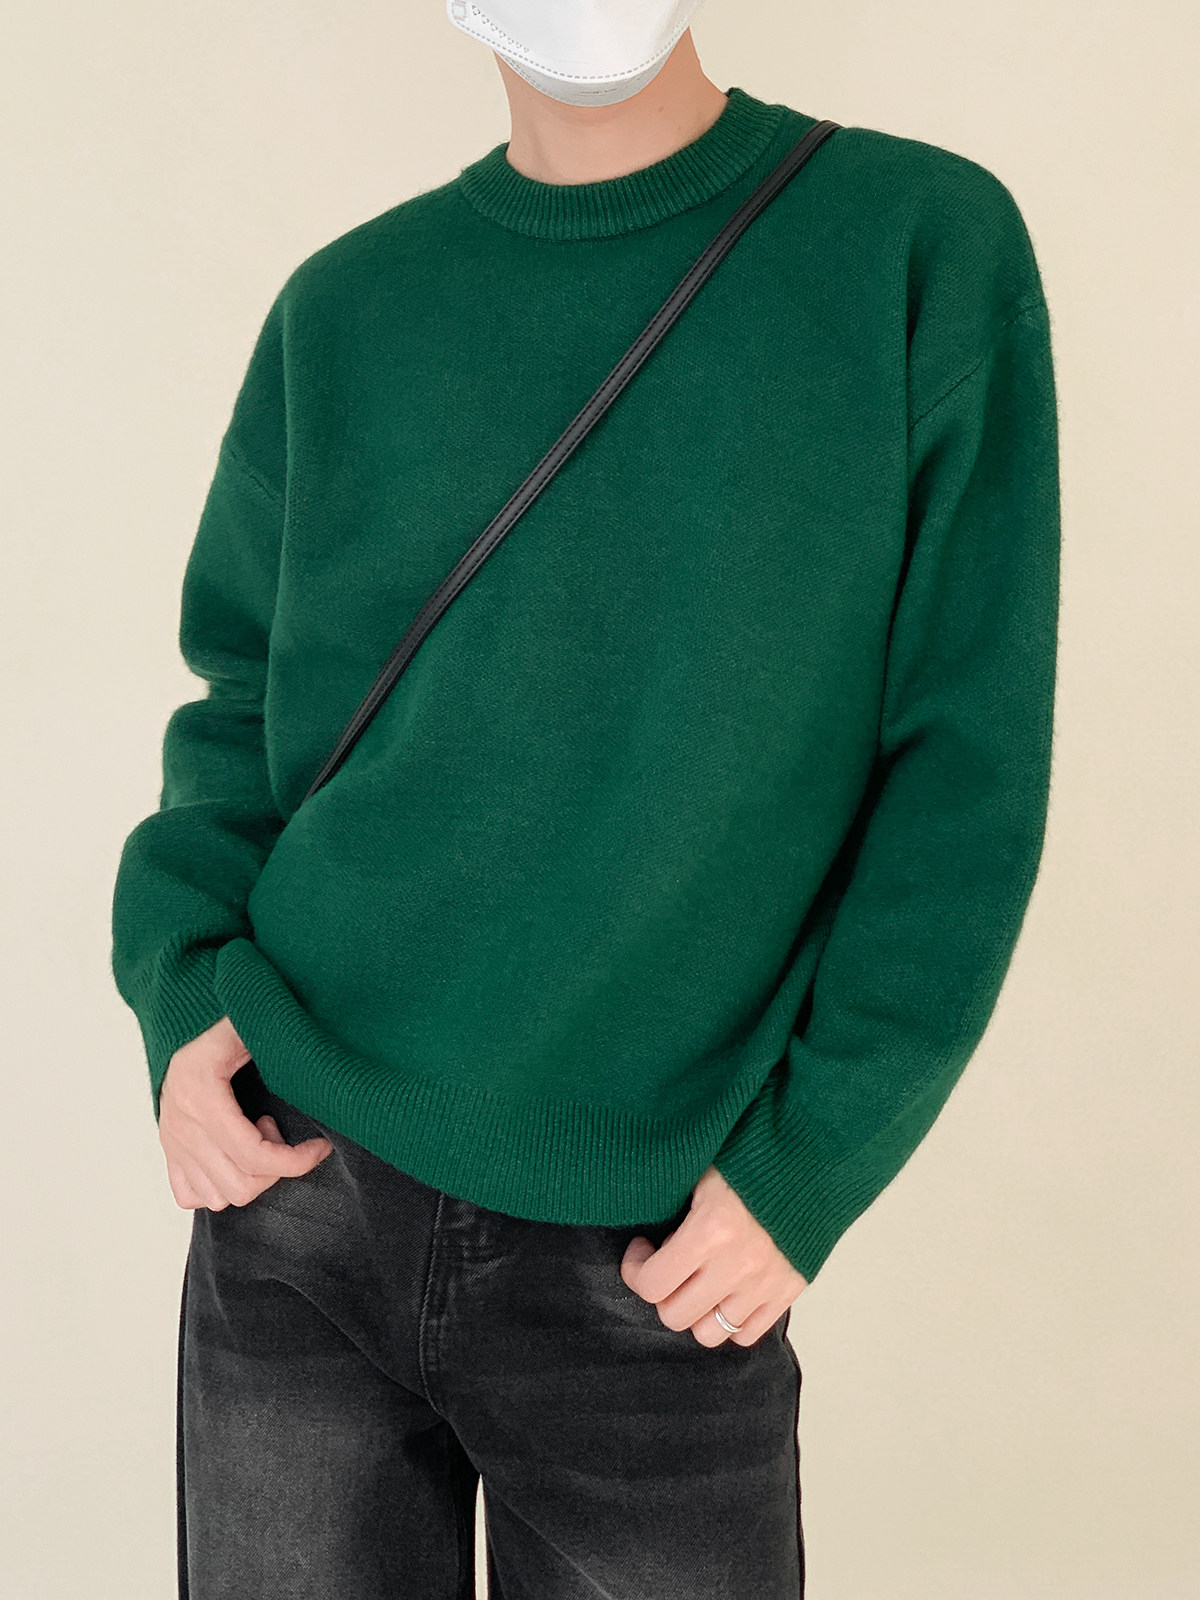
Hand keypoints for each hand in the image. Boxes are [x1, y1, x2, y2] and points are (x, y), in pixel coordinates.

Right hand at [158, 1016, 332, 1210]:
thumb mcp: (248, 1024)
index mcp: (201, 1097)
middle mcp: (181, 1127)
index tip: (320, 1147)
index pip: (254, 1157)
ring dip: (248, 1176)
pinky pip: (189, 1195)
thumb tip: (320, 1063)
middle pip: (240, 1185)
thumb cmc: (218, 1018)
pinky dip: (218, 1185)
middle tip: (278, 1128)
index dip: (297, 1161)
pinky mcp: (169, 1148)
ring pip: (218, 1198)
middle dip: (274, 1168)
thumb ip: (279, 1044)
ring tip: (255, 1136)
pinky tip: (234, 1153)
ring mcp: (172, 1141)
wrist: (177, 1015)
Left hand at [620, 1165, 806, 1346]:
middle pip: (675, 1316)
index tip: (642, 1250)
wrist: (811, 1159)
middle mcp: (737, 1265)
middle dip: (662, 1292)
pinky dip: (730, 1320)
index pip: (652, 1284)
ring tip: (699, 1280)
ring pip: (709, 1333)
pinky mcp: (787, 1291)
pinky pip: (746, 1334)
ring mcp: (765, 1284)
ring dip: (696, 1310)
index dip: (635, 1270)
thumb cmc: (750, 1158)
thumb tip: (646, 1236)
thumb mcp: (701, 1171)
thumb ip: (673, 1208)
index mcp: (711, 1230)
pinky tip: (726, 1290)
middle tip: (669, 1265)